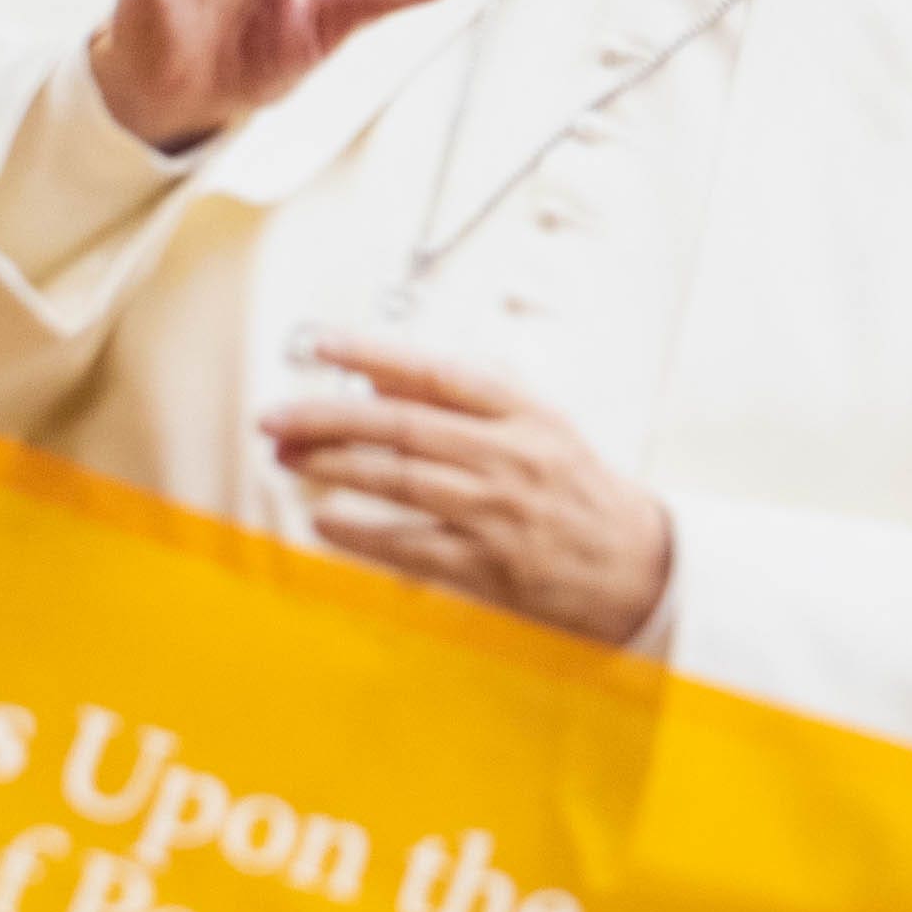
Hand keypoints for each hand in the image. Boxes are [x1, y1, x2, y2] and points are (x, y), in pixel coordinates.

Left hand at [262, 333, 671, 645]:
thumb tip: (378, 377)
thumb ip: (466, 399)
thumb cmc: (574, 487)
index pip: (436, 372)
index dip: (373, 353)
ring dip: (334, 468)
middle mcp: (510, 456)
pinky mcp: (489, 567)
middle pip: (404, 426)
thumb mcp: (537, 424)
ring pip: (400, 482)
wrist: (636, 564)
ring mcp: (498, 513)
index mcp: (522, 412)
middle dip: (329, 418)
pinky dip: (362, 534)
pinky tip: (323, 522)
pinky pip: (410, 546)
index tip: (319, 344)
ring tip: (287, 459)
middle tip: (276, 417)